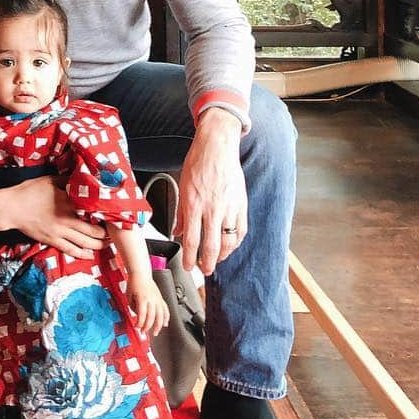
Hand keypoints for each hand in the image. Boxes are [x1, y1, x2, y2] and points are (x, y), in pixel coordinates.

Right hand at [4, 177, 104, 260]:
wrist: (12, 208)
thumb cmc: (30, 191)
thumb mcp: (50, 180)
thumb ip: (67, 180)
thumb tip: (79, 177)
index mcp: (68, 203)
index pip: (92, 211)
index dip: (104, 216)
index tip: (113, 217)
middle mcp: (67, 219)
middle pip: (92, 231)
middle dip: (106, 234)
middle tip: (114, 234)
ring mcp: (60, 232)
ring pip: (84, 243)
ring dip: (98, 245)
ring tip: (107, 245)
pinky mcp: (52, 240)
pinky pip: (70, 250)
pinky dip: (82, 254)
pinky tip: (89, 255)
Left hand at [127, 273, 167, 335]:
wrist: (141, 273)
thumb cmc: (134, 283)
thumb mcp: (128, 295)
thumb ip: (133, 307)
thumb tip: (138, 315)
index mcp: (143, 298)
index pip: (142, 315)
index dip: (140, 323)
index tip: (137, 327)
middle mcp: (152, 299)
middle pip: (152, 317)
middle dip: (148, 327)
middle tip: (144, 332)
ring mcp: (157, 299)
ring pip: (161, 315)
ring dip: (158, 325)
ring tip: (155, 332)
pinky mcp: (161, 298)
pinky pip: (166, 309)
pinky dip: (166, 317)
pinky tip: (165, 323)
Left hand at [174, 109, 247, 276]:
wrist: (217, 147)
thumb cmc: (198, 162)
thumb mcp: (182, 186)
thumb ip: (180, 212)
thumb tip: (178, 231)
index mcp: (194, 205)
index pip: (191, 240)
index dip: (189, 258)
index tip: (188, 266)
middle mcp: (212, 209)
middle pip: (212, 247)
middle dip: (207, 264)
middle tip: (204, 270)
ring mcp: (229, 208)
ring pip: (229, 242)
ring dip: (223, 256)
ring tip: (217, 260)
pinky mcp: (241, 204)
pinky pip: (241, 230)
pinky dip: (236, 242)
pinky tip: (231, 245)